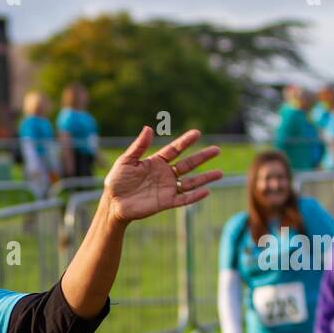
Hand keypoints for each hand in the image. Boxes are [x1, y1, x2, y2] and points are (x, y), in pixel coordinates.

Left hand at [103, 127, 222, 221]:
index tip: (197, 133)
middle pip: (188, 164)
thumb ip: (138, 147)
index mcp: (156, 162)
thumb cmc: (117, 181)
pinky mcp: (166, 202)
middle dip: (202, 157)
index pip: (175, 150)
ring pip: (190, 182)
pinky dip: (195, 196)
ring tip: (220, 172)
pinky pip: (183, 199)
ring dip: (205, 178)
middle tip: (217, 149)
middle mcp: (165, 174)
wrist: (113, 203)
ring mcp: (167, 188)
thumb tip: (149, 128)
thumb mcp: (126, 161)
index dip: (185, 142)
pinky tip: (206, 191)